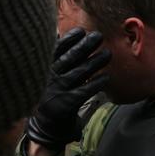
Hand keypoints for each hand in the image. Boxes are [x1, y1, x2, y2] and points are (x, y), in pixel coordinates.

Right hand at [26, 28, 109, 152]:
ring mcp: (58, 91)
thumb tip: (67, 34)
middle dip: (84, 46)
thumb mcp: (50, 73)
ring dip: (95, 62)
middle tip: (98, 36)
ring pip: (79, 73)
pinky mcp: (67, 104)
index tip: (81, 31)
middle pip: (69, 59)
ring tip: (107, 54)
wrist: (47, 123)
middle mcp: (51, 77)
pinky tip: (106, 78)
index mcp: (46, 68)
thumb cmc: (54, 92)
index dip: (68, 40)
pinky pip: (84, 91)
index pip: (55, 50)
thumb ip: (58, 56)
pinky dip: (96, 83)